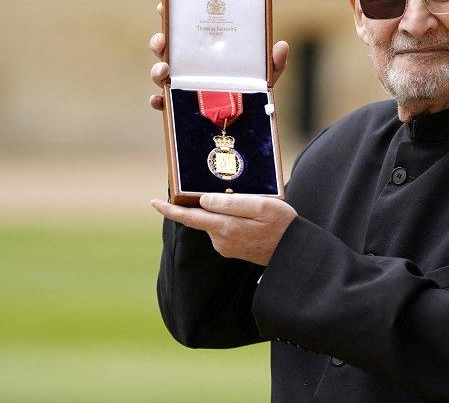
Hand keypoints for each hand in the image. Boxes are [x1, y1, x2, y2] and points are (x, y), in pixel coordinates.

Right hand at [148, 1, 290, 109]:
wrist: (249, 120)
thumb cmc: (252, 89)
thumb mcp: (264, 74)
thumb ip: (273, 61)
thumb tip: (282, 45)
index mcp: (204, 51)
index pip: (184, 30)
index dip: (170, 16)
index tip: (163, 6)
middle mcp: (189, 66)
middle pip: (166, 49)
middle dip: (159, 42)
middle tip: (162, 41)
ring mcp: (182, 86)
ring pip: (160, 74)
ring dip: (156, 70)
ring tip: (163, 70)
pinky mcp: (180, 107)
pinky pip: (163, 103)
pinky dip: (158, 102)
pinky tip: (158, 100)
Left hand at [151, 194, 297, 264]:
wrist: (294, 253)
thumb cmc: (282, 225)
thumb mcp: (261, 206)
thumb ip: (231, 203)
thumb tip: (204, 200)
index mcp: (225, 227)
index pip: (190, 217)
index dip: (170, 210)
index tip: (154, 203)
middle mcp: (221, 240)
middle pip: (205, 216)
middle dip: (212, 203)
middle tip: (238, 195)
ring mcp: (226, 247)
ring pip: (216, 221)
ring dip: (226, 211)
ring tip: (255, 209)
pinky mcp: (232, 249)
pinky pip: (225, 229)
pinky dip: (232, 219)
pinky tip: (252, 218)